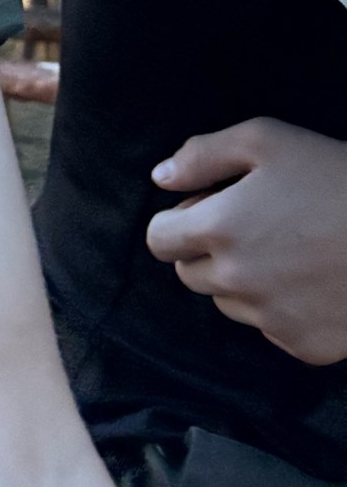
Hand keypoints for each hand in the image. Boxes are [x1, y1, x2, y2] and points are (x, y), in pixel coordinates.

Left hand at [147, 118, 346, 365]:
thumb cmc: (336, 177)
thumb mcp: (266, 140)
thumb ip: (201, 155)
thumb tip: (160, 178)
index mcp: (219, 229)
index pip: (159, 240)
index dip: (178, 221)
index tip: (208, 208)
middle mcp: (236, 282)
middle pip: (190, 274)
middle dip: (207, 251)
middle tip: (252, 226)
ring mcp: (271, 320)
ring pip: (229, 303)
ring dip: (242, 281)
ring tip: (288, 250)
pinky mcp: (304, 347)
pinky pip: (271, 329)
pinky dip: (281, 308)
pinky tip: (313, 280)